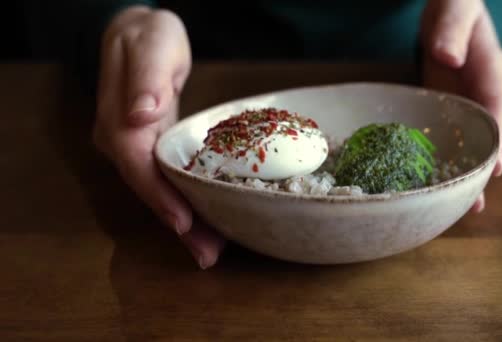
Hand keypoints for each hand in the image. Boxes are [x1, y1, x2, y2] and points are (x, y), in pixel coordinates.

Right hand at [93, 6, 223, 267]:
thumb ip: (146, 78)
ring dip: (184, 222)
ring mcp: (135, 148)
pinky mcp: (152, 149)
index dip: (159, 195)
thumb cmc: (149, 36)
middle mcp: (122, 141)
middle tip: (206, 253)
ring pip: (158, 190)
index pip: (137, 164)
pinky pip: (168, 181)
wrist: (139, 34)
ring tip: (211, 250)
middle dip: (177, 222)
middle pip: (149, 188)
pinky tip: (206, 222)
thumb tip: (141, 114)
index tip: (183, 222)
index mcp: (119, 119)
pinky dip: (186, 203)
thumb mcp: (152, 46)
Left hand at [422, 0, 501, 212]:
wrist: (449, 10)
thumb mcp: (455, 11)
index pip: (498, 108)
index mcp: (492, 71)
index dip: (498, 138)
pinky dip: (445, 160)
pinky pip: (450, 137)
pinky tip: (435, 183)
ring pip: (471, 143)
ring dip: (466, 174)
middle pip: (489, 136)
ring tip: (460, 209)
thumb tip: (449, 61)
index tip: (493, 167)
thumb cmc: (455, 6)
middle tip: (474, 204)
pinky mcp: (448, 108)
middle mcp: (484, 93)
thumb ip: (452, 32)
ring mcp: (467, 104)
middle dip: (482, 169)